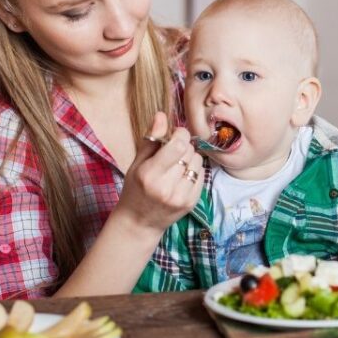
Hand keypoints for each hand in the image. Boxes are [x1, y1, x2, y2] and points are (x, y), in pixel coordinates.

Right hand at [116, 112, 204, 233]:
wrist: (139, 222)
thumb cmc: (135, 189)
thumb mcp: (137, 163)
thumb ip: (151, 138)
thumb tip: (162, 115)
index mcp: (150, 174)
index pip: (178, 145)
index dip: (180, 134)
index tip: (175, 135)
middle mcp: (166, 187)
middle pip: (189, 152)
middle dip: (184, 145)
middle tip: (174, 151)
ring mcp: (180, 197)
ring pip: (197, 162)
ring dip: (190, 158)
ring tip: (177, 164)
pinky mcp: (191, 203)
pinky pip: (202, 175)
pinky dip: (195, 171)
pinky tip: (183, 175)